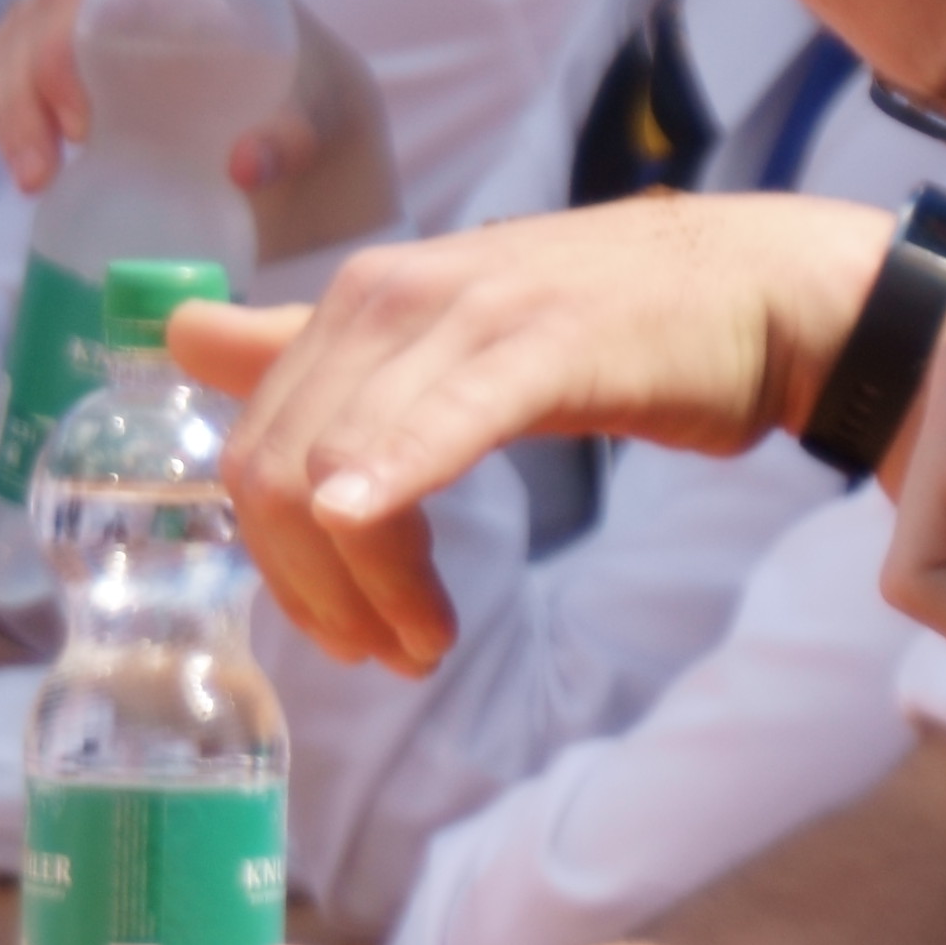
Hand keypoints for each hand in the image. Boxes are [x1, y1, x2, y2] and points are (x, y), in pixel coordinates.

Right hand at [0, 0, 403, 259]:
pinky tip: (29, 167)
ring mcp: (76, 2)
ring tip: (36, 180)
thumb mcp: (312, 113)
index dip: (65, 48)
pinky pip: (1, 65)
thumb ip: (291, 138)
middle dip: (28, 93)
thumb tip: (244, 166)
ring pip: (11, 41)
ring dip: (7, 111)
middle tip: (50, 170)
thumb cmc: (301, 93)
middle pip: (40, 13)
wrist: (293, 103)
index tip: (85, 125)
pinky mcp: (52, 41)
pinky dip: (2, 112)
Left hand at [163, 193, 907, 669]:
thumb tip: (182, 337)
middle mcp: (388, 294)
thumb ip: (314, 349)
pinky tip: (362, 522)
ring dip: (370, 583)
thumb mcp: (446, 334)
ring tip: (422, 643)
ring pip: (341, 465)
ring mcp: (465, 312)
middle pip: (278, 468)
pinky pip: (442, 419)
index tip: (342, 629)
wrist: (763, 289)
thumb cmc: (612, 326)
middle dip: (313, 588)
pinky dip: (390, 475)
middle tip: (388, 655)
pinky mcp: (543, 343)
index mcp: (359, 302)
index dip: (278, 562)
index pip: (254, 447)